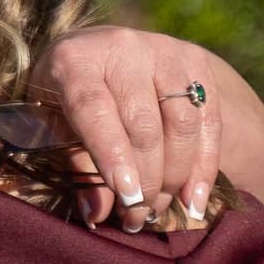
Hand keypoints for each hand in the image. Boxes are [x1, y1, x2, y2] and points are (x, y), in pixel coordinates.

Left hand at [39, 28, 263, 226]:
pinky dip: (204, 164)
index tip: (127, 196)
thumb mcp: (54, 127)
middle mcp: (122, 46)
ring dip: (175, 174)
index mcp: (75, 59)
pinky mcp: (195, 61)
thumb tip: (99, 213)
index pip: (95, 109)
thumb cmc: (64, 97)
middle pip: (144, 122)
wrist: (98, 51)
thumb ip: (76, 167)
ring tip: (159, 209)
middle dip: (146, 178)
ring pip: (182, 122)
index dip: (112, 156)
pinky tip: (194, 199)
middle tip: (138, 217)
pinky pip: (208, 119)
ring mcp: (163, 50)